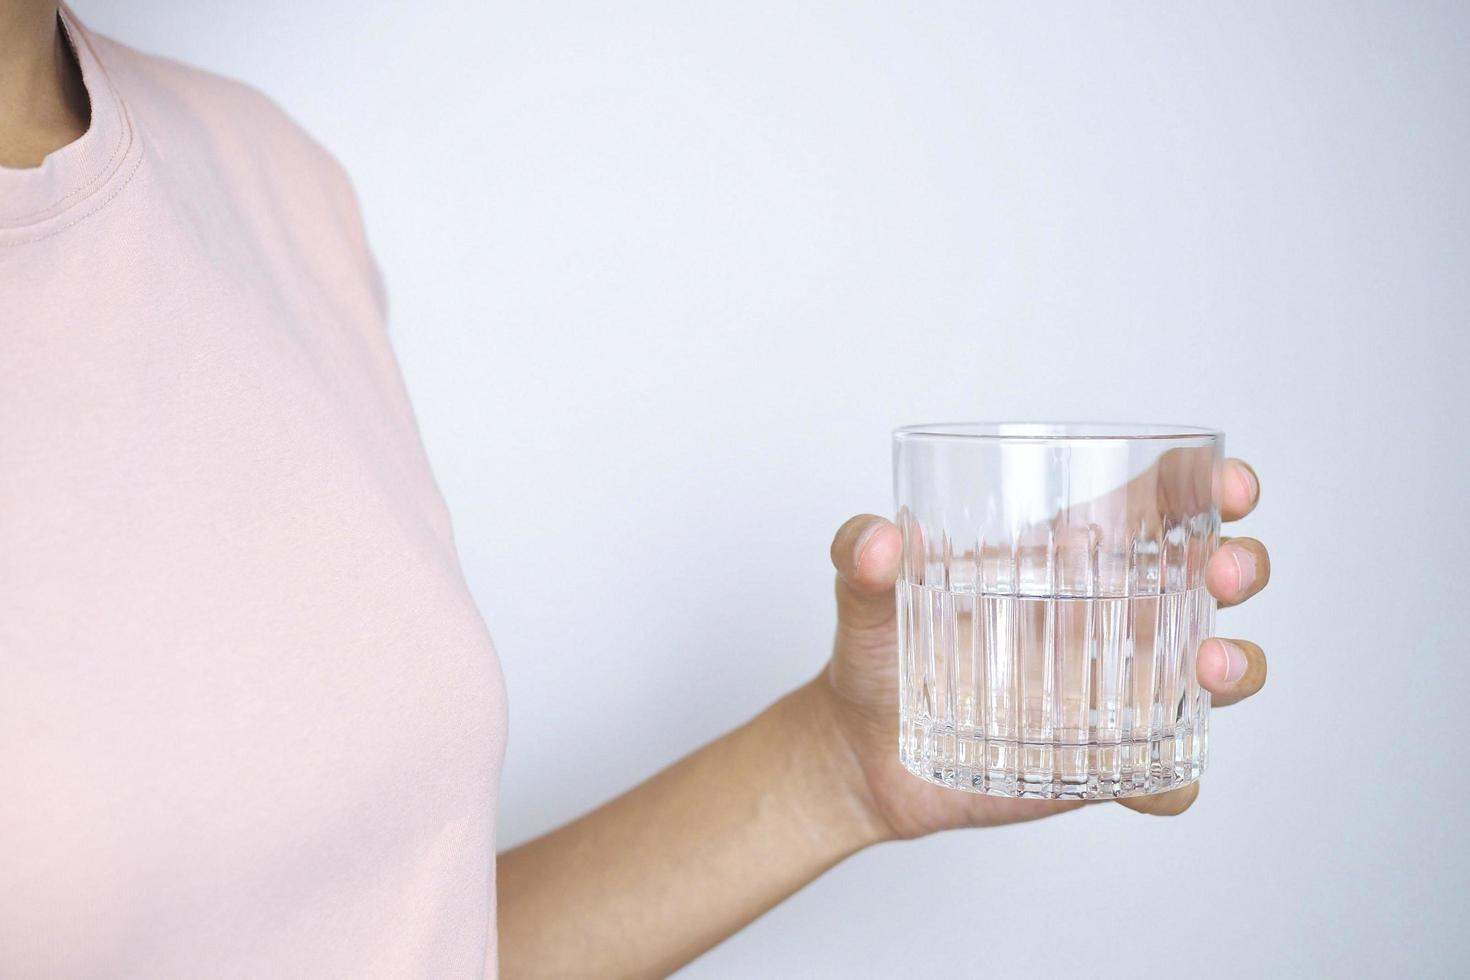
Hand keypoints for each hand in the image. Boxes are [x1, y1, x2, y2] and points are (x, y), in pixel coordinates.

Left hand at [812, 459, 1268, 840]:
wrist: (861, 753)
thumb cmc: (876, 656)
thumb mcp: (862, 599)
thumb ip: (858, 559)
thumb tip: (876, 540)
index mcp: (1064, 557)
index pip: (1155, 504)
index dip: (1205, 485)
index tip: (1231, 486)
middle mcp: (1105, 616)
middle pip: (1209, 576)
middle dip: (1240, 564)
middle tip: (1226, 573)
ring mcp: (1112, 692)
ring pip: (1212, 671)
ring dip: (1234, 665)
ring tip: (1210, 670)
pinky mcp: (1101, 764)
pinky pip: (1164, 777)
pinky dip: (1172, 784)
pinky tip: (1149, 785)